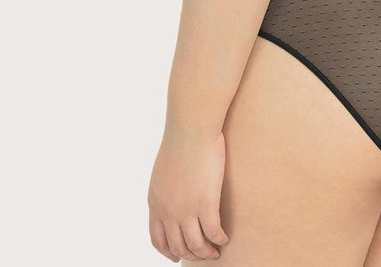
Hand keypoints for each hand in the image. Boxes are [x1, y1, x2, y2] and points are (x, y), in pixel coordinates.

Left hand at [148, 125, 229, 261]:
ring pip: (196, 245)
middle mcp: (168, 211)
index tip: (178, 256)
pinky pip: (213, 233)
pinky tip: (225, 238)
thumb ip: (166, 188)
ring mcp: (186, 209)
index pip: (158, 240)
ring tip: (216, 251)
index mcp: (155, 203)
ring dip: (207, 252)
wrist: (191, 127)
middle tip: (204, 254)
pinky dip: (219, 239)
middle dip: (192, 254)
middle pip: (179, 246)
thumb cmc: (181, 140)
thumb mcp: (163, 170)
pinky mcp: (206, 203)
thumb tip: (175, 194)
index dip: (169, 251)